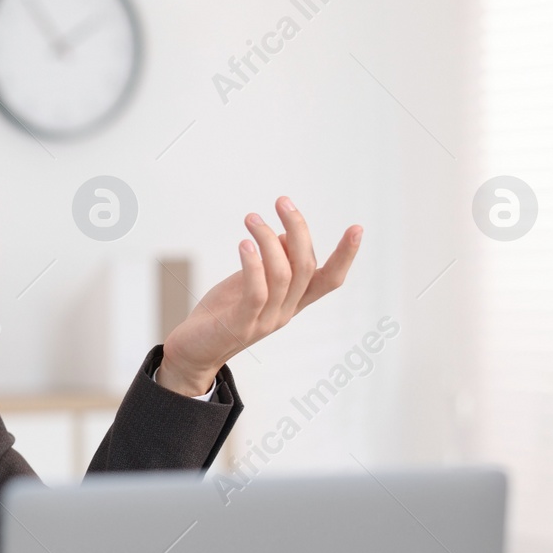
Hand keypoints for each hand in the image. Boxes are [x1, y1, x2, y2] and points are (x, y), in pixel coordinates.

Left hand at [158, 197, 362, 396]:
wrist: (194, 351)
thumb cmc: (224, 312)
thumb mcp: (252, 283)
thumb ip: (273, 264)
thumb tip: (286, 236)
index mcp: (293, 301)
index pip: (329, 279)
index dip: (346, 256)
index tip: (357, 228)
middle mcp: (285, 311)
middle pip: (305, 267)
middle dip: (298, 229)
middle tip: (282, 202)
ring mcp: (265, 320)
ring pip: (282, 275)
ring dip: (269, 239)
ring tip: (252, 218)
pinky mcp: (240, 324)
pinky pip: (256, 292)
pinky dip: (253, 264)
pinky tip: (245, 244)